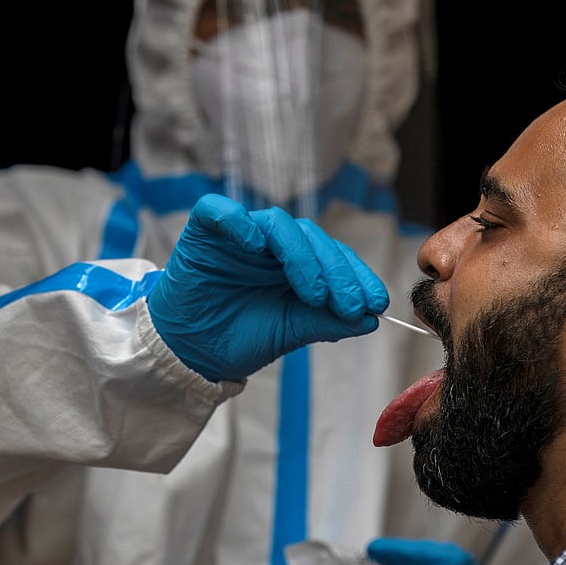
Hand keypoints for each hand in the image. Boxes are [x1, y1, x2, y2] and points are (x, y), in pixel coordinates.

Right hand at [149, 194, 388, 380]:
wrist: (191, 352)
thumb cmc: (239, 337)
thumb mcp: (291, 331)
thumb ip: (328, 321)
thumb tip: (370, 319)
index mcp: (297, 264)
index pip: (334, 257)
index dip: (357, 277)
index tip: (375, 304)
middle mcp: (273, 244)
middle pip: (312, 238)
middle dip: (337, 272)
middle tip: (350, 304)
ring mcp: (241, 234)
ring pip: (278, 224)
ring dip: (303, 256)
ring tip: (314, 293)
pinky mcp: (205, 229)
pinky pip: (221, 212)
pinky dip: (239, 223)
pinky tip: (254, 245)